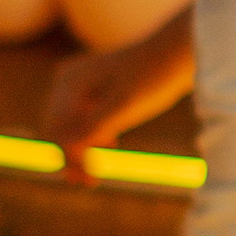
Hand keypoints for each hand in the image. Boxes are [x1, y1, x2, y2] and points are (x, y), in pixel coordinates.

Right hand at [44, 22, 191, 167]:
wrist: (179, 52)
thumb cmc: (153, 78)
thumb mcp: (123, 107)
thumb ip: (94, 128)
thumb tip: (68, 150)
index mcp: (70, 81)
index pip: (57, 128)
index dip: (68, 155)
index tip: (85, 177)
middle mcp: (69, 81)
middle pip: (59, 128)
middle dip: (71, 156)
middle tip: (87, 183)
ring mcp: (82, 85)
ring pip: (72, 126)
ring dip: (81, 150)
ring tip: (94, 175)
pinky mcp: (98, 90)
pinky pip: (86, 119)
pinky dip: (93, 137)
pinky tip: (109, 148)